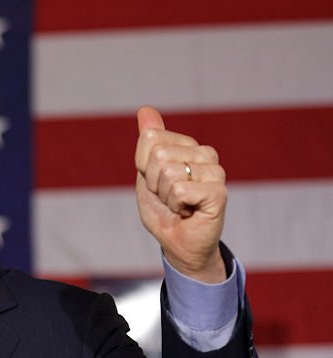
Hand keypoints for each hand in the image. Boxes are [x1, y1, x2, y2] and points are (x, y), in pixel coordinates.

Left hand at [134, 107, 226, 282]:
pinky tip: (188, 211)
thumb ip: (147, 142)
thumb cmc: (164, 210)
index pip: (149, 138)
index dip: (143, 166)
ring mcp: (215, 171)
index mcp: (187, 145)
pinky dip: (176, 206)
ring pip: (169, 173)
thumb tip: (144, 109)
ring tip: (179, 205)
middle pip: (158, 155)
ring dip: (165, 197)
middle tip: (168, 197)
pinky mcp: (219, 192)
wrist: (178, 243)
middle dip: (153, 183)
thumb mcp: (146, 174)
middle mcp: (205, 153)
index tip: (156, 183)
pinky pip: (180, 190)